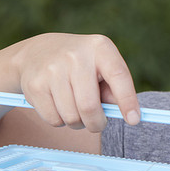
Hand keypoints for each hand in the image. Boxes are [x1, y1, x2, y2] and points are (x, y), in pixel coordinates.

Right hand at [10, 33, 139, 131]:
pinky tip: (59, 105)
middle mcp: (76, 56)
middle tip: (97, 123)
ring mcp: (52, 69)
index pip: (119, 76)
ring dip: (77, 122)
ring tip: (75, 109)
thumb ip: (114, 89)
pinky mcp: (35, 85)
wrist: (37, 52)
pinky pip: (54, 119)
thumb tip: (128, 114)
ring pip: (71, 117)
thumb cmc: (80, 65)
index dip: (128, 101)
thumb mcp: (101, 66)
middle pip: (89, 107)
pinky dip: (60, 121)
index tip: (134, 120)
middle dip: (96, 123)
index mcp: (100, 48)